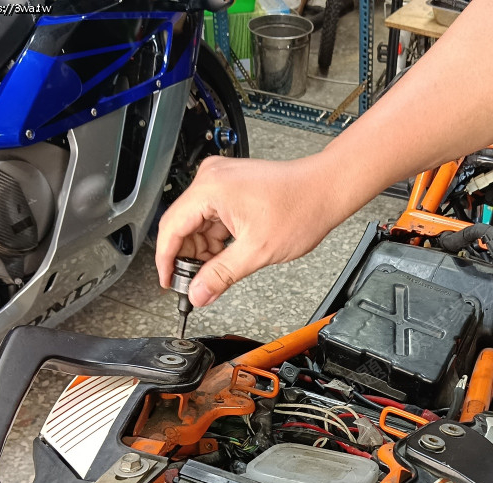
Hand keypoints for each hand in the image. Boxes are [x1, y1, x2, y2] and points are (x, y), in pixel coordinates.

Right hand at [154, 154, 345, 306]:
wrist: (326, 189)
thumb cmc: (301, 207)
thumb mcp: (257, 251)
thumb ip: (221, 276)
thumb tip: (199, 293)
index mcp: (210, 189)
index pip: (171, 228)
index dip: (166, 261)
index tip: (169, 282)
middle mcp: (210, 179)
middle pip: (181, 225)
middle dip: (186, 258)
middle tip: (193, 284)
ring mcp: (220, 180)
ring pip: (196, 222)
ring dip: (202, 250)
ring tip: (214, 273)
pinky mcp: (230, 185)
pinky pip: (211, 216)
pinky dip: (214, 238)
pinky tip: (224, 255)